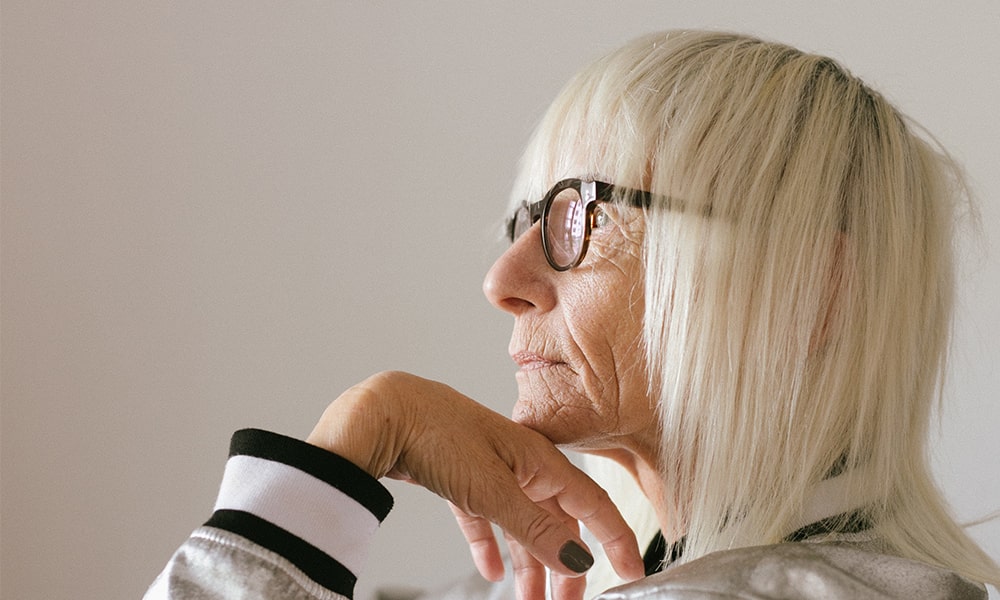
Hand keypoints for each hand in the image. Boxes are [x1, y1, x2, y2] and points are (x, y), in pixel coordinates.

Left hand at [307, 371, 643, 598]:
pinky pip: (484, 519)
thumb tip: (580, 559)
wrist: (381, 414)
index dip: (617, 539)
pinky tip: (490, 570)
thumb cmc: (438, 434)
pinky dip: (490, 545)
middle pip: (559, 522)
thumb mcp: (492, 490)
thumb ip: (536, 529)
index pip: (593, 504)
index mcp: (541, 461)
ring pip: (522, 526)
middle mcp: (522, 465)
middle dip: (567, 565)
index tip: (634, 572)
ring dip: (528, 566)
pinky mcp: (459, 478)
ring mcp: (491, 471)